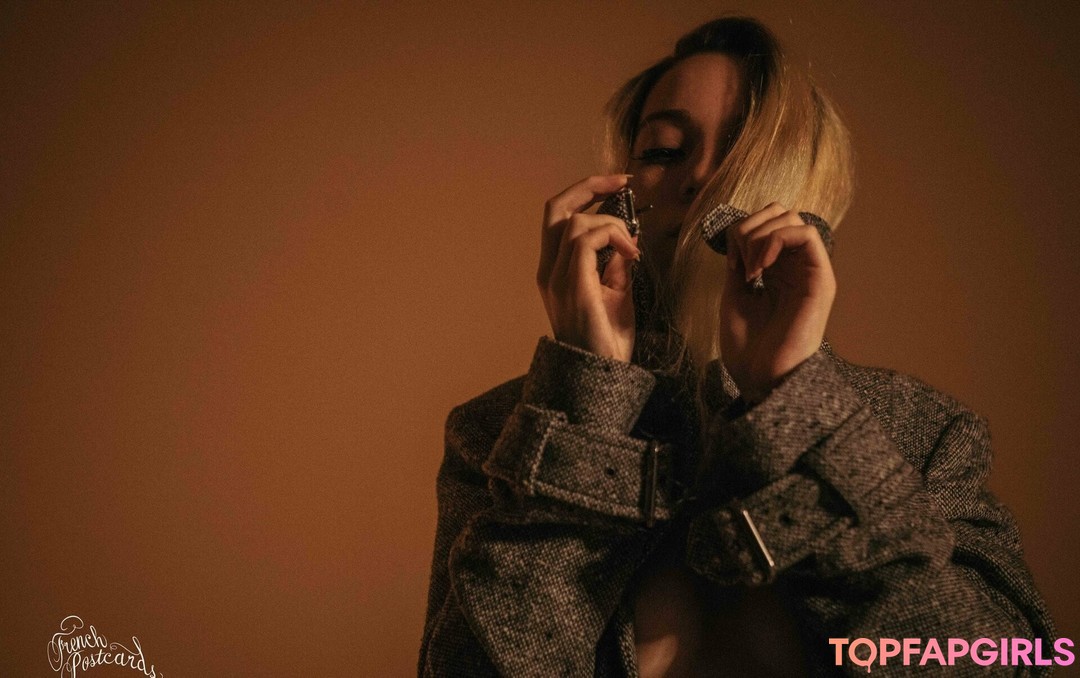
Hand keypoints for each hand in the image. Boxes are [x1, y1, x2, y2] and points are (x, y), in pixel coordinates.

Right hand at [537, 174, 641, 361]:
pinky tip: (629, 253)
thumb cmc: (607, 340)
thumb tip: (626, 238)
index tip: (617, 187)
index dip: (585, 193)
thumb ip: (615, 263)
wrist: (601, 375)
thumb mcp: (616, 293)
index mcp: (555, 269)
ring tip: (631, 245)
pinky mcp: (572, 286)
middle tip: (621, 183)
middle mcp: (549, 269)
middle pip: (555, 207)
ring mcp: (557, 278)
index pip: (559, 216)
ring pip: (575, 221)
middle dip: (589, 185)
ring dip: (611, 222)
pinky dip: (610, 236)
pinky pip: (585, 241)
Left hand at [719, 202, 835, 402]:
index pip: (766, 222)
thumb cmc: (748, 347)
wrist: (759, 379)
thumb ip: (739, 262)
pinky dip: (776, 240)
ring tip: (750, 271)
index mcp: (778, 270)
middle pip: (780, 212)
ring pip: (792, 218)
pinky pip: (807, 235)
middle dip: (749, 228)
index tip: (730, 264)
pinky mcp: (821, 280)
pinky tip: (760, 268)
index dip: (741, 231)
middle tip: (739, 265)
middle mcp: (797, 267)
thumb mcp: (734, 295)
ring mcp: (810, 271)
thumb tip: (738, 234)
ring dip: (760, 236)